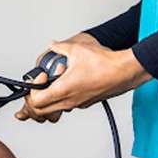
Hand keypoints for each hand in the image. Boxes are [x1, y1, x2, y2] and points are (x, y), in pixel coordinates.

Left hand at [16, 38, 150, 121]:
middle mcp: (69, 101)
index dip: (30, 90)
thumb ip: (59, 47)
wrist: (126, 71)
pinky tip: (63, 83)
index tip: (38, 77)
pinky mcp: (85, 102)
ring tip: (47, 85)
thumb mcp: (76, 49)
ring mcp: (78, 103)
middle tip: (35, 85)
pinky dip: (58, 98)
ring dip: (45, 101)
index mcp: (63, 90)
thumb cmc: (105, 63)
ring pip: (53, 111)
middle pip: (41, 112)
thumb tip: (52, 45)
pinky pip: (65, 106)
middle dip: (32, 100)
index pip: (35, 102)